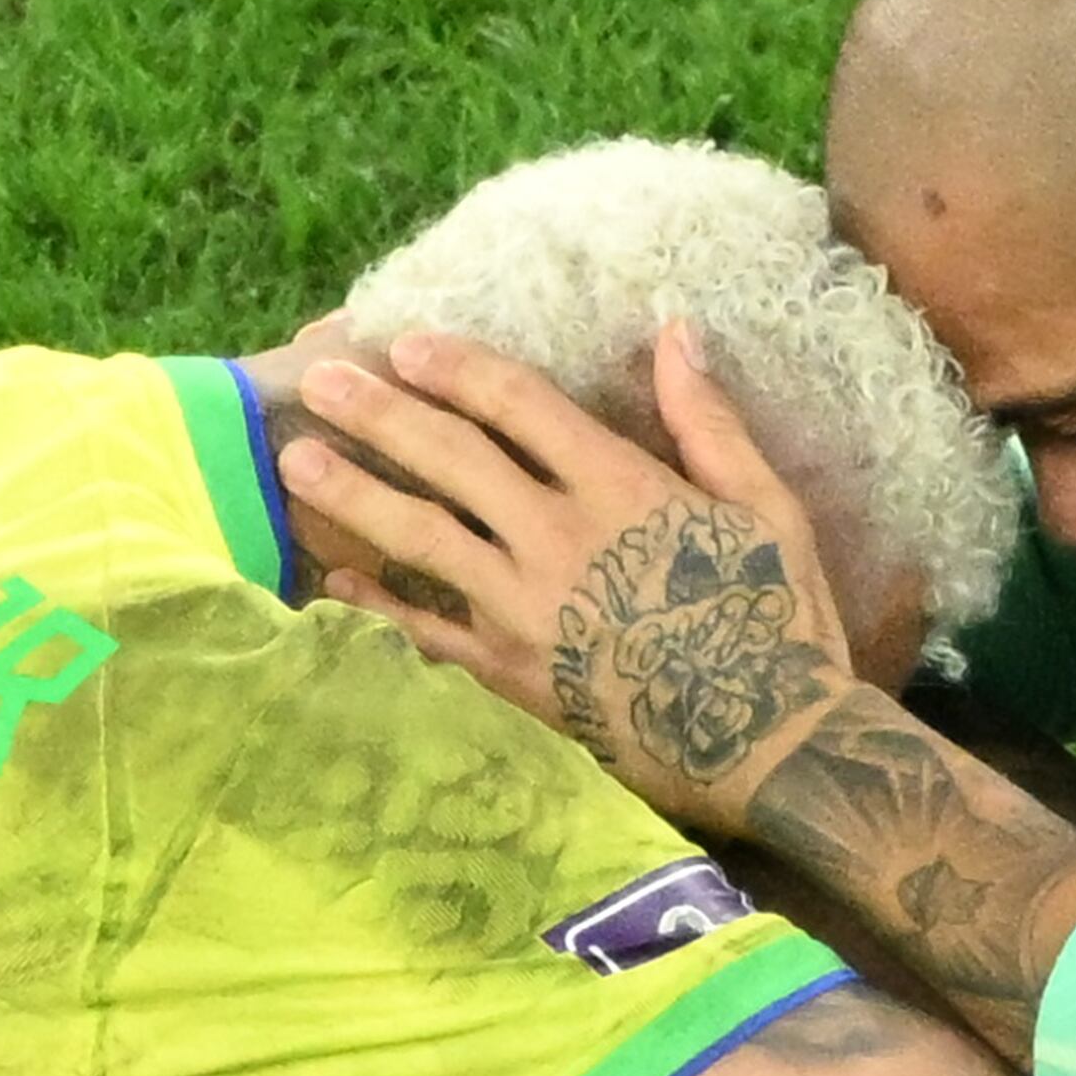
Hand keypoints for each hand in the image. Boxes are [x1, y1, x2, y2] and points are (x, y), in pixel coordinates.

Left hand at [277, 326, 858, 831]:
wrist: (774, 745)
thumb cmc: (780, 620)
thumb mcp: (767, 506)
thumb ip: (709, 420)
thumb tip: (676, 330)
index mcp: (621, 487)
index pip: (519, 405)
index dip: (459, 368)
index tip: (407, 345)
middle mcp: (558, 539)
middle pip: (450, 458)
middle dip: (379, 413)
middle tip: (320, 381)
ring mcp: (526, 612)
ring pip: (420, 538)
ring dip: (353, 495)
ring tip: (296, 463)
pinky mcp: (513, 679)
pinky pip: (425, 635)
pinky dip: (374, 606)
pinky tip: (331, 578)